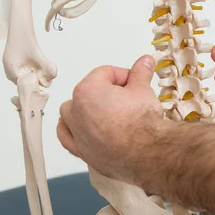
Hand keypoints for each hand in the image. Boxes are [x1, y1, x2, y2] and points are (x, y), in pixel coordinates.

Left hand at [57, 55, 162, 183]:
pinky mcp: (80, 150)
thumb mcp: (143, 90)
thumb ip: (140, 73)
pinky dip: (75, 131)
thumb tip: (145, 61)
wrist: (146, 153)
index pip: (105, 73)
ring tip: (110, 114)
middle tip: (128, 100)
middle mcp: (75, 110)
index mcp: (87, 90)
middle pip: (88, 91)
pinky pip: (68, 137)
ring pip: (73, 113)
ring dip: (87, 110)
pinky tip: (87, 130)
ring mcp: (75, 132)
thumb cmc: (142, 122)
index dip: (124, 76)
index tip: (136, 83)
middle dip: (107, 93)